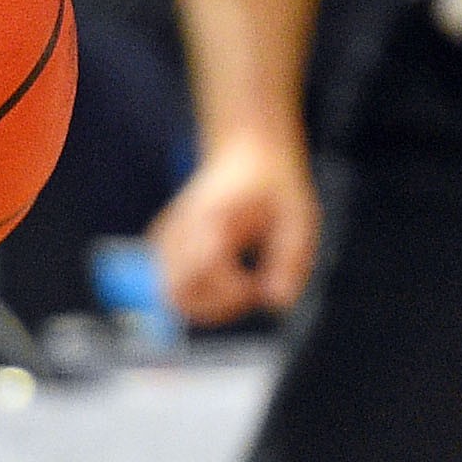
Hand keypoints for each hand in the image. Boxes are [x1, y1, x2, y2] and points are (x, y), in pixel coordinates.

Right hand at [153, 133, 320, 324]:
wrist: (246, 153)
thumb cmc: (274, 186)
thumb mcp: (298, 219)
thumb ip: (290, 261)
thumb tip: (275, 304)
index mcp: (210, 218)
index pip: (204, 273)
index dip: (233, 292)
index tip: (260, 284)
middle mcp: (179, 230)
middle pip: (175, 295)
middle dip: (217, 308)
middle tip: (252, 290)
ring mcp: (166, 239)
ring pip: (171, 296)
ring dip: (209, 305)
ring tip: (244, 284)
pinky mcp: (164, 248)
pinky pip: (173, 287)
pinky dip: (202, 295)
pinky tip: (230, 277)